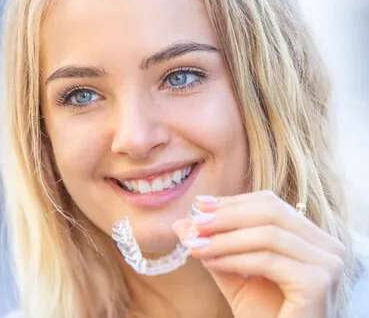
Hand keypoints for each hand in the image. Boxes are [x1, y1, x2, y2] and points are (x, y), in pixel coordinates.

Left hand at [172, 191, 345, 317]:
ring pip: (268, 234)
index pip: (270, 204)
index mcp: (311, 237)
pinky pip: (267, 260)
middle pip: (271, 211)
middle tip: (195, 223)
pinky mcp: (318, 283)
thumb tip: (182, 224)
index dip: (233, 202)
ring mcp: (327, 263)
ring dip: (225, 238)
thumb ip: (215, 246)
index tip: (200, 205)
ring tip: (195, 245)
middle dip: (227, 215)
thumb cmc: (266, 316)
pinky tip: (211, 262)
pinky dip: (234, 259)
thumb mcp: (236, 275)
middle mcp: (327, 246)